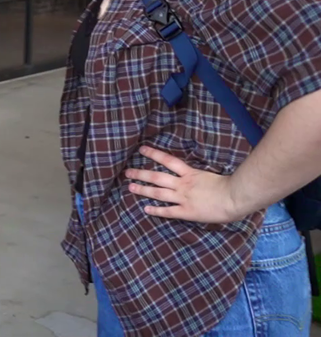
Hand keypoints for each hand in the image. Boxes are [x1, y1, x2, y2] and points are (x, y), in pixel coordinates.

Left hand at [125, 145, 243, 223]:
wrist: (235, 197)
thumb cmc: (230, 185)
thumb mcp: (212, 175)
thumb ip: (201, 176)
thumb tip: (197, 176)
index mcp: (190, 174)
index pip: (168, 160)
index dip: (154, 154)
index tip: (142, 149)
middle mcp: (183, 184)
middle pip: (157, 177)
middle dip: (141, 174)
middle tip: (128, 172)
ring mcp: (183, 198)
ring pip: (158, 193)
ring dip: (143, 190)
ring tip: (131, 187)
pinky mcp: (186, 212)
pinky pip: (168, 211)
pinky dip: (156, 211)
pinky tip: (146, 210)